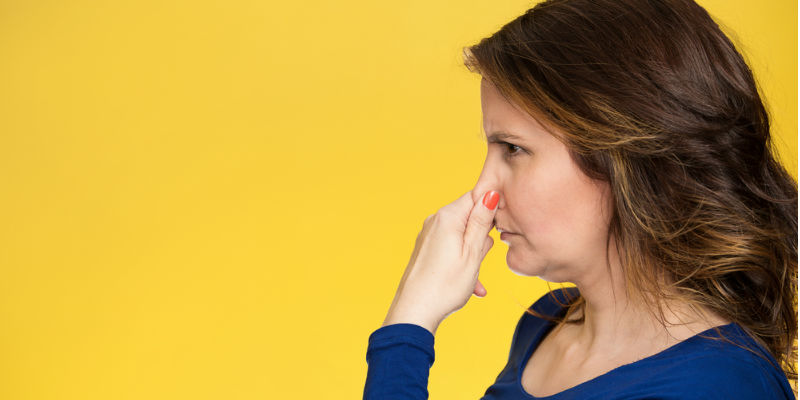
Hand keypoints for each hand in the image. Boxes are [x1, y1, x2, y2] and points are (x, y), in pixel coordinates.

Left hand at [382, 189, 498, 334]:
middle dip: (482, 236)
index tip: (501, 227)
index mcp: (448, 217)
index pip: (476, 196)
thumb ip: (482, 221)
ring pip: (462, 237)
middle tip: (483, 258)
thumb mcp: (472, 253)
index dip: (492, 208)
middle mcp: (435, 221)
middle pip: (469, 217)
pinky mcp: (426, 250)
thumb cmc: (445, 285)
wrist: (414, 312)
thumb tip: (490, 194)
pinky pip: (451, 249)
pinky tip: (470, 286)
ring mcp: (428, 235)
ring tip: (474, 278)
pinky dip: (461, 263)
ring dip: (473, 254)